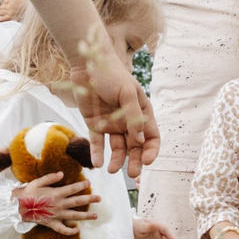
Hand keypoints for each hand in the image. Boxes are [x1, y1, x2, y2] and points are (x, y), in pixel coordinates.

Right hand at [14, 175, 96, 233]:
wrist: (17, 207)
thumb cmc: (27, 193)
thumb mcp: (38, 181)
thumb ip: (50, 177)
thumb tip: (62, 173)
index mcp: (56, 193)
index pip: (72, 188)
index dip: (82, 185)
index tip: (89, 183)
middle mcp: (59, 204)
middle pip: (77, 201)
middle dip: (90, 199)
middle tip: (100, 199)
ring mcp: (56, 215)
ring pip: (74, 216)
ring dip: (86, 216)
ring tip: (95, 216)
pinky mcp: (52, 223)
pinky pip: (63, 229)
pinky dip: (70, 231)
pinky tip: (77, 230)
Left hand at [70, 35, 158, 175]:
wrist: (87, 64)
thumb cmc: (111, 74)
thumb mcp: (126, 93)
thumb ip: (133, 117)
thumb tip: (139, 140)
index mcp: (141, 113)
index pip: (152, 137)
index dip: (152, 150)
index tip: (148, 161)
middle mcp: (128, 121)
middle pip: (136, 147)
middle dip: (136, 161)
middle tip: (133, 174)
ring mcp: (112, 124)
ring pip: (118, 148)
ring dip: (117, 160)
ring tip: (112, 170)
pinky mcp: (95, 125)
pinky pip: (98, 143)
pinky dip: (98, 153)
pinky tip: (98, 163)